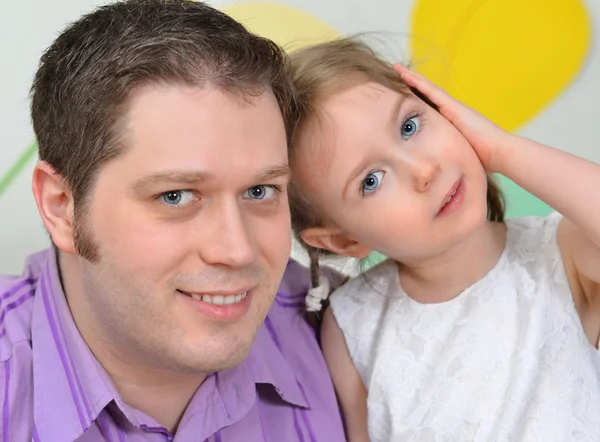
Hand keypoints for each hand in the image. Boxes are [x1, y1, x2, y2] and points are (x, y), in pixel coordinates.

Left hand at [393, 63, 513, 172]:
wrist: (501, 154)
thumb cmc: (485, 161)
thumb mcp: (460, 158)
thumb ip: (450, 160)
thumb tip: (443, 175)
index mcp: (451, 123)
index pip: (429, 109)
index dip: (416, 101)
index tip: (402, 97)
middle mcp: (451, 112)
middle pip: (427, 95)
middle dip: (412, 85)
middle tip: (396, 75)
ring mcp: (452, 107)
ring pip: (427, 89)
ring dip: (412, 79)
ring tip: (397, 69)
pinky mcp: (453, 107)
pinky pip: (431, 91)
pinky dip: (418, 82)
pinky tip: (405, 76)